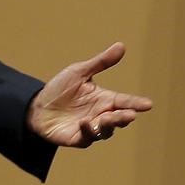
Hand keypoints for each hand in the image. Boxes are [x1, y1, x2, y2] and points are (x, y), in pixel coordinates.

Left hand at [26, 42, 151, 147]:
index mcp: (105, 99)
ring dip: (108, 125)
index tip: (148, 104)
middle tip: (130, 114)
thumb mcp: (80, 72)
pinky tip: (84, 122)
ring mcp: (91, 128)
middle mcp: (101, 115)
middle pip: (119, 118)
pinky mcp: (78, 138)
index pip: (124, 101)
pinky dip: (87, 130)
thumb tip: (121, 45)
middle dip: (124, 117)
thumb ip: (101, 62)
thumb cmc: (60, 89)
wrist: (36, 106)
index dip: (136, 103)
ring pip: (106, 131)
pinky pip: (87, 137)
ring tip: (106, 117)